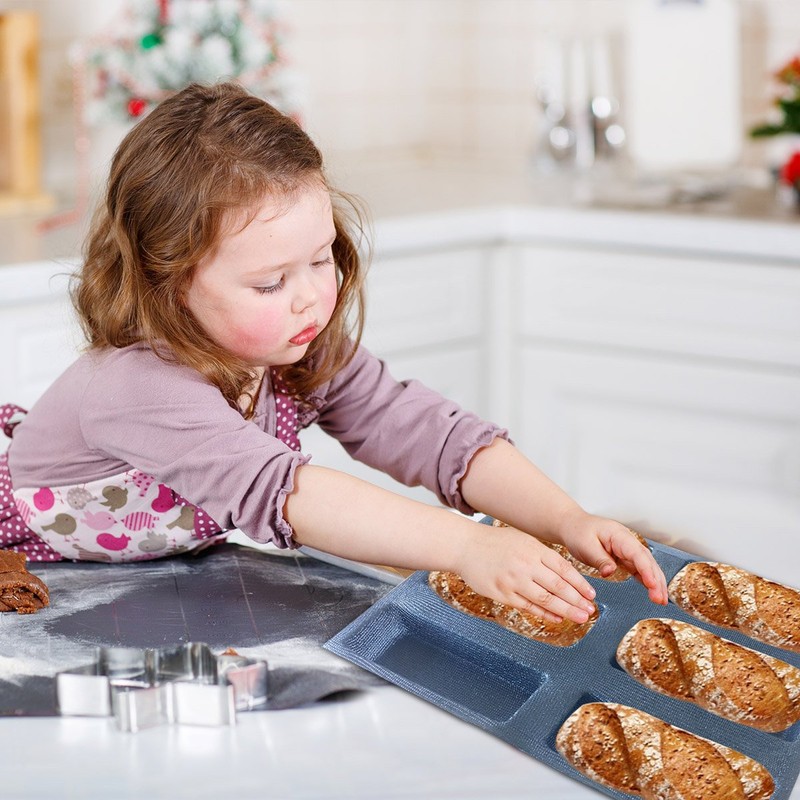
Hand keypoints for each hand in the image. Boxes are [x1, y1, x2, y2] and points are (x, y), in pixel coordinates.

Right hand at [454, 522, 598, 624]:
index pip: (564, 568)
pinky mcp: (502, 593)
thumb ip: (543, 555)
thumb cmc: (495, 543)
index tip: (591, 595)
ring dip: (566, 610)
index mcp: (534, 549)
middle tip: (591, 611)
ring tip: (580, 618)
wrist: (466, 546)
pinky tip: (557, 618)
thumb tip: (566, 573)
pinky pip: (528, 606)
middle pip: (558, 586)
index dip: (580, 584)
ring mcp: (514, 580)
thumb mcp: (523, 540)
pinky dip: (544, 614)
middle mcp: (526, 564)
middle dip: (578, 600)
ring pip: (546, 599)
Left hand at [557, 510, 668, 604]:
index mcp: (618, 535)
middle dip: (656, 579)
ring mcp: (627, 549)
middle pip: (647, 560)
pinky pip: (639, 569)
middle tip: (660, 599)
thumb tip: (610, 572)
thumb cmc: (578, 531)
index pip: (637, 553)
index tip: (652, 584)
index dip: (647, 569)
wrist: (572, 526)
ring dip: (655, 582)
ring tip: (661, 600)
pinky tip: (653, 591)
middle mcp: (627, 541)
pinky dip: (647, 580)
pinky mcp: (624, 557)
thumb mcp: (585, 545)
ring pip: (646, 565)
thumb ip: (600, 559)